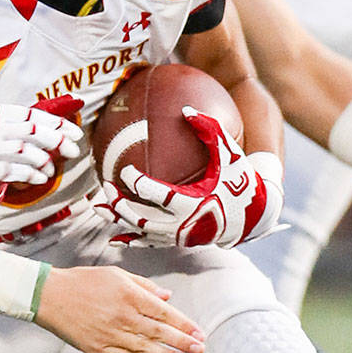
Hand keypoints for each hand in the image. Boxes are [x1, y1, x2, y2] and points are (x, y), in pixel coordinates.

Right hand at [0, 95, 83, 219]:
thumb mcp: (12, 127)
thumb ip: (39, 117)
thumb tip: (76, 100)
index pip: (33, 115)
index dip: (57, 123)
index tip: (76, 133)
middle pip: (32, 132)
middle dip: (57, 141)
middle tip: (74, 151)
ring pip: (26, 152)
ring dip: (45, 161)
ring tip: (51, 169)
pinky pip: (17, 171)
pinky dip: (34, 175)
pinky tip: (41, 177)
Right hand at [34, 265, 204, 352]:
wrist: (50, 296)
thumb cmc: (82, 282)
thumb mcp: (115, 274)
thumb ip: (143, 285)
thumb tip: (166, 296)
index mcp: (128, 294)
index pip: (164, 313)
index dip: (183, 324)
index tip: (197, 331)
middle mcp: (122, 316)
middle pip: (160, 332)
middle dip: (183, 342)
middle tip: (198, 348)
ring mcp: (111, 334)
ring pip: (146, 348)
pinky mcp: (99, 349)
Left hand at [92, 107, 282, 248]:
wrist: (253, 217)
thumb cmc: (239, 181)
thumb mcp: (229, 154)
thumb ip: (209, 129)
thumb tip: (185, 108)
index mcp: (192, 202)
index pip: (157, 194)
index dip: (137, 183)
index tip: (123, 170)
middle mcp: (183, 224)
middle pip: (142, 217)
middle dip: (119, 204)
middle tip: (106, 187)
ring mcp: (179, 236)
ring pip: (141, 232)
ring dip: (118, 221)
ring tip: (98, 208)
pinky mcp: (179, 243)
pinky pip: (150, 243)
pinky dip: (131, 241)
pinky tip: (113, 237)